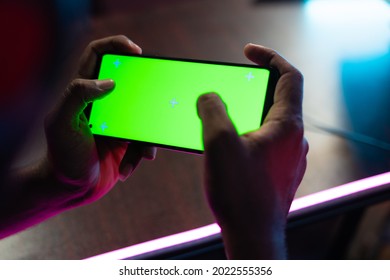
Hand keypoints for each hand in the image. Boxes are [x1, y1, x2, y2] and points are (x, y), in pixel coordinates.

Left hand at [44, 35, 155, 205]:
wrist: (71, 189)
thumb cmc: (62, 154)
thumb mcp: (62, 121)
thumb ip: (77, 94)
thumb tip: (110, 81)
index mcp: (83, 91)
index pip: (98, 55)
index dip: (117, 45)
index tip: (137, 51)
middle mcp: (102, 102)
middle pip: (130, 81)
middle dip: (146, 90)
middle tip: (157, 96)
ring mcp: (118, 122)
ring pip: (144, 114)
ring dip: (146, 134)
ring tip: (142, 152)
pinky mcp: (128, 140)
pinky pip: (145, 141)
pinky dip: (140, 155)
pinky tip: (127, 169)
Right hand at [197, 44, 307, 258]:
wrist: (252, 236)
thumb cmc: (240, 192)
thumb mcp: (218, 143)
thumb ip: (212, 110)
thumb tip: (209, 97)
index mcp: (287, 126)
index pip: (289, 76)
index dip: (270, 57)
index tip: (248, 52)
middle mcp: (295, 139)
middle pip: (277, 99)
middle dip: (250, 89)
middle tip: (227, 89)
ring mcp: (289, 157)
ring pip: (269, 123)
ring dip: (246, 114)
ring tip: (221, 119)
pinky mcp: (279, 171)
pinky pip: (265, 142)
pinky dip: (247, 134)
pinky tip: (227, 147)